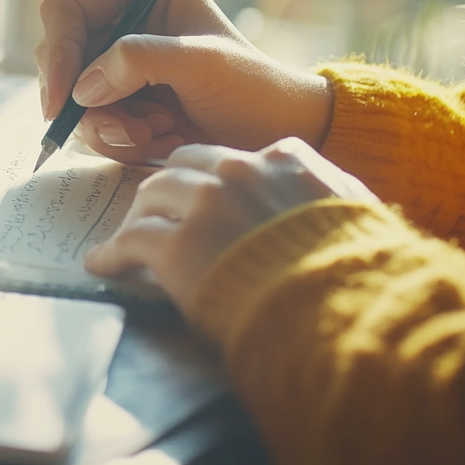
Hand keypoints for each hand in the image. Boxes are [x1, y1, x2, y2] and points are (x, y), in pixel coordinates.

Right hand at [35, 0, 333, 164]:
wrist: (272, 133)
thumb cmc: (252, 89)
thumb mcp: (200, 64)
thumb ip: (137, 61)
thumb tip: (81, 88)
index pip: (66, 10)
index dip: (58, 52)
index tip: (64, 101)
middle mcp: (121, 21)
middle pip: (59, 58)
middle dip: (90, 102)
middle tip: (132, 129)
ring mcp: (115, 63)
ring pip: (71, 99)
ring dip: (110, 127)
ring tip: (160, 134)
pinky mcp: (116, 100)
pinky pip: (89, 123)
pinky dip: (118, 141)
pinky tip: (160, 139)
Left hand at [84, 138, 378, 314]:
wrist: (345, 308)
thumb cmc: (361, 269)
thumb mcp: (360, 213)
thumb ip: (334, 192)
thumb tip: (337, 196)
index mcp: (284, 159)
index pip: (231, 156)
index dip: (212, 176)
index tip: (204, 191)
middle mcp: (239, 171)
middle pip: (182, 164)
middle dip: (168, 187)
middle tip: (156, 211)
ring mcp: (204, 205)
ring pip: (150, 193)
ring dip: (138, 215)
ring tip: (127, 236)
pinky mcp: (177, 246)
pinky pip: (130, 241)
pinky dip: (113, 253)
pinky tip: (103, 264)